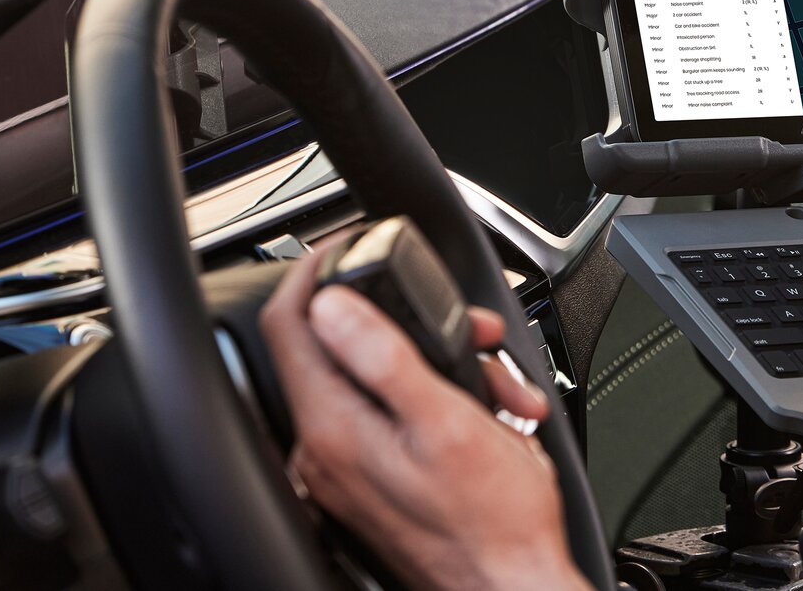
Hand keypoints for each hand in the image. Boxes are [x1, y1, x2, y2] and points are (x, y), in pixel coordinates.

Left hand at [259, 254, 588, 590]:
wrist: (510, 586)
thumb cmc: (491, 522)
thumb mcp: (446, 421)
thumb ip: (384, 357)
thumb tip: (332, 304)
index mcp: (335, 427)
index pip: (291, 322)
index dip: (317, 271)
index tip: (350, 246)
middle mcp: (328, 449)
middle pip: (347, 348)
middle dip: (416, 327)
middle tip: (469, 333)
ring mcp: (349, 468)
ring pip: (379, 381)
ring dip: (444, 369)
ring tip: (497, 390)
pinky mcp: (374, 482)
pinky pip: (394, 418)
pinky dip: (441, 404)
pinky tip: (486, 418)